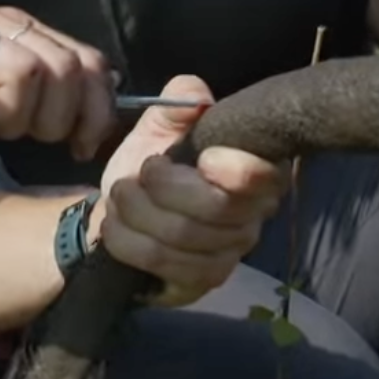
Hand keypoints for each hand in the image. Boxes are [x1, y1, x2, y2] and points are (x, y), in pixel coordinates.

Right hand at [0, 0, 117, 156]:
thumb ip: (21, 98)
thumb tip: (80, 116)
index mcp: (5, 24)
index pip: (83, 58)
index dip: (96, 107)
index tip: (81, 144)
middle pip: (63, 67)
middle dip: (58, 118)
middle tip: (27, 140)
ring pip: (24, 71)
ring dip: (15, 116)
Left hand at [94, 74, 287, 307]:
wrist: (124, 211)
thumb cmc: (153, 162)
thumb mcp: (162, 123)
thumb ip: (180, 100)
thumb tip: (197, 96)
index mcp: (257, 171)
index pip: (261, 176)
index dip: (228, 168)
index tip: (199, 157)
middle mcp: (254, 217)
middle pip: (213, 208)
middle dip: (161, 187)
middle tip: (137, 175)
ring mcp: (230, 255)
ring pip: (182, 236)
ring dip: (137, 212)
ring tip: (120, 198)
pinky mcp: (201, 282)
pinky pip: (164, 264)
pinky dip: (128, 241)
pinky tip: (117, 228)